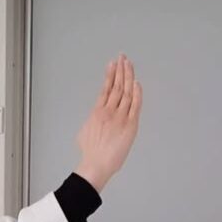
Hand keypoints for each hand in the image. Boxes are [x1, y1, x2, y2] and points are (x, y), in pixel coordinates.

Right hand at [75, 53, 142, 192]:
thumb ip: (92, 121)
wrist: (96, 164)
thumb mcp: (84, 133)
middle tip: (123, 57)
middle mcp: (109, 111)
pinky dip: (137, 93)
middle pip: (117, 85)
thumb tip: (95, 118)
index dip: (110, 74)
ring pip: (126, 91)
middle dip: (121, 69)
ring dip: (129, 76)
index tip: (113, 64)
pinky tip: (137, 83)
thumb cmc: (90, 153)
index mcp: (96, 112)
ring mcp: (120, 117)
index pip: (105, 88)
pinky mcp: (130, 125)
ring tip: (130, 64)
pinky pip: (136, 105)